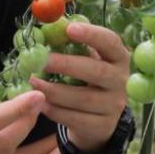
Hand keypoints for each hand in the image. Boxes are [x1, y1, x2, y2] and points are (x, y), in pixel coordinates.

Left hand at [28, 22, 130, 148]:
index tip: (69, 29)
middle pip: (97, 71)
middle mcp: (121, 81)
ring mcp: (114, 105)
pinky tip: (40, 103)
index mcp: (118, 57)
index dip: (92, 35)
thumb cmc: (87, 81)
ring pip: (83, 98)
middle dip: (67, 65)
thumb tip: (48, 27)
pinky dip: (54, 110)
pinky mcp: (102, 126)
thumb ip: (71, 46)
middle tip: (42, 61)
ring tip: (33, 82)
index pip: (111, 42)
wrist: (98, 120)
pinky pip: (75, 118)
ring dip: (54, 90)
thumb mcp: (85, 61)